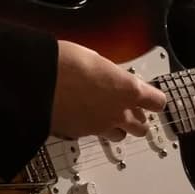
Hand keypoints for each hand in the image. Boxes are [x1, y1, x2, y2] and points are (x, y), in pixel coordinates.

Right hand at [49, 39, 167, 139]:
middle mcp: (118, 112)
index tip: (152, 96)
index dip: (154, 99)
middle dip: (138, 119)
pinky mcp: (81, 134)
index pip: (157, 102)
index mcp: (128, 89)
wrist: (37, 82)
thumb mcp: (94, 58)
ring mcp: (100, 126)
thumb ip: (108, 73)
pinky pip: (94, 134)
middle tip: (132, 109)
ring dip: (119, 127)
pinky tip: (84, 115)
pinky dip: (93, 127)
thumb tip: (107, 75)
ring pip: (120, 135)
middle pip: (142, 127)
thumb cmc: (64, 63)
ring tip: (109, 116)